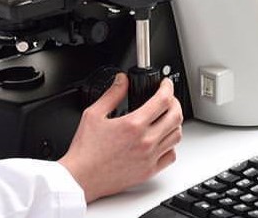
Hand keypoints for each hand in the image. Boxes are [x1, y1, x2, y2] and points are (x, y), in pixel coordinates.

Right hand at [59, 73, 182, 202]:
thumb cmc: (85, 150)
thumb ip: (111, 94)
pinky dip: (171, 145)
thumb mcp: (93, 114)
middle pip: (176, 117)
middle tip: (167, 98)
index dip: (167, 87)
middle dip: (175, 102)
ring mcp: (149, 158)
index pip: (163, 100)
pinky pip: (170, 156)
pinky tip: (162, 140)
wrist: (81, 178)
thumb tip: (122, 80)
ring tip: (166, 117)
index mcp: (133, 125)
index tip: (165, 84)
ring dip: (175, 123)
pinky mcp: (149, 171)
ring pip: (176, 136)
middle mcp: (145, 141)